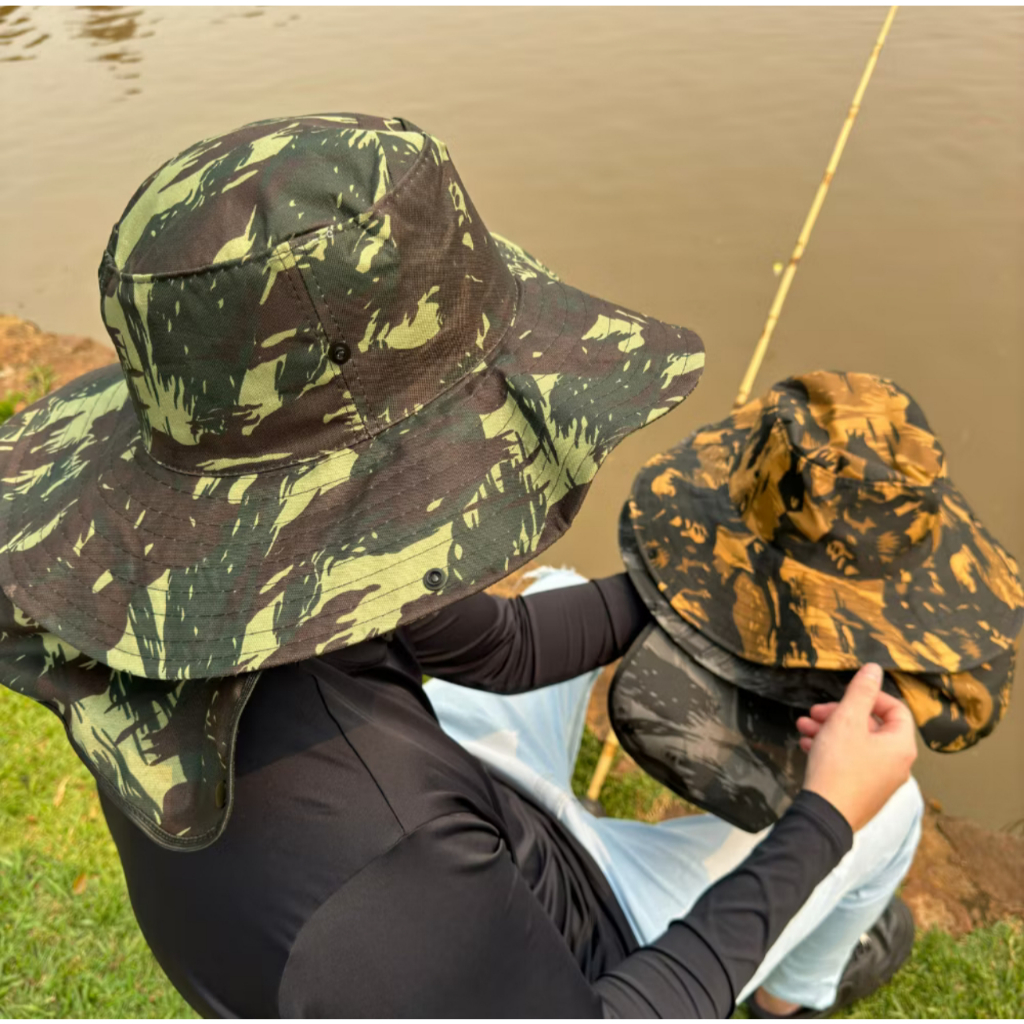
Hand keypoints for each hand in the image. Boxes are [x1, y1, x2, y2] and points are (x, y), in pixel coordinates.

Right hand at [797, 662, 916, 831]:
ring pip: (857, 744)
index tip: (844, 695)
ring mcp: (881, 780)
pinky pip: (851, 762)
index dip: (870, 696)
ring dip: (830, 730)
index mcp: (900, 745)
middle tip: (815, 711)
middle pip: (872, 726)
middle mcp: (897, 764)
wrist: (824, 816)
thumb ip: (861, 692)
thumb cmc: (838, 766)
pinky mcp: (863, 792)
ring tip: (803, 727)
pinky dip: (832, 749)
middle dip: (840, 714)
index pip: (895, 709)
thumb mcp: (846, 720)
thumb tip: (874, 669)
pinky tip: (806, 746)